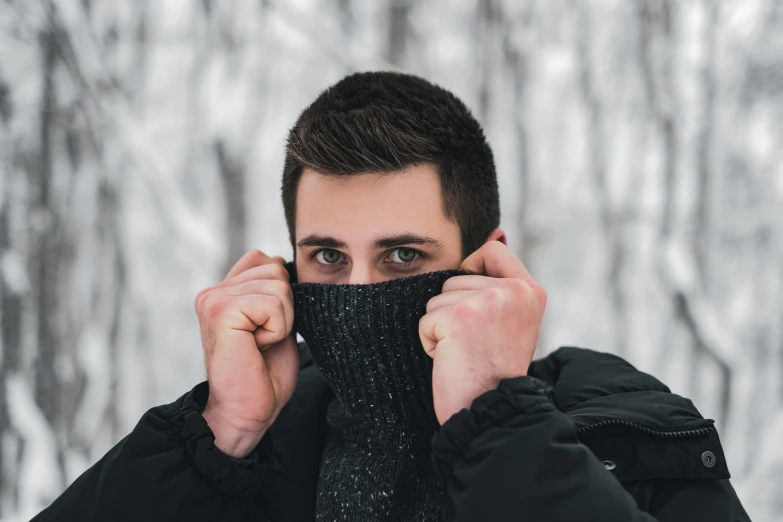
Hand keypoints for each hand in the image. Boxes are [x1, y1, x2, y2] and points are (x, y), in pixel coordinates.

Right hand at [195, 250, 298, 457]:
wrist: (246, 412)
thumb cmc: (263, 374)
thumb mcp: (275, 322)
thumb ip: (274, 292)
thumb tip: (285, 262)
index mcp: (224, 291)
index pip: (265, 259)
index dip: (281, 293)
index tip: (266, 328)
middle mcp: (213, 291)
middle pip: (276, 269)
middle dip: (285, 308)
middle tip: (263, 340)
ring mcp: (214, 298)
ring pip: (279, 286)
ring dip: (282, 321)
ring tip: (259, 345)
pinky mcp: (221, 310)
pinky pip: (273, 304)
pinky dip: (277, 330)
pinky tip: (257, 348)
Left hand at [419, 241, 546, 424]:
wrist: (491, 412)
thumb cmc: (494, 370)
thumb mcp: (510, 319)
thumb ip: (501, 279)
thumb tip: (496, 231)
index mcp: (531, 290)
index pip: (492, 250)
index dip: (474, 270)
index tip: (477, 306)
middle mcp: (514, 291)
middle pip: (455, 278)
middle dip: (454, 312)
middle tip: (476, 345)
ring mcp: (487, 301)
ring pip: (436, 299)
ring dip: (441, 328)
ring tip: (466, 352)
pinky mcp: (459, 317)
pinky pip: (425, 320)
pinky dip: (431, 343)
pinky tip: (454, 360)